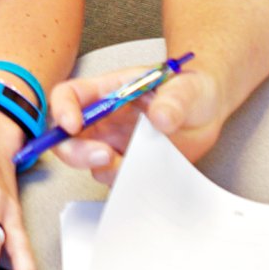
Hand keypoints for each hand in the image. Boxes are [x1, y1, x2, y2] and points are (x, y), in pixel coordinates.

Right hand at [44, 65, 225, 184]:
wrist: (206, 113)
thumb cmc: (189, 91)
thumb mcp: (187, 88)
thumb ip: (174, 100)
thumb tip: (161, 117)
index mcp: (107, 90)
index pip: (69, 95)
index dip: (63, 109)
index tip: (73, 124)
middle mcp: (103, 118)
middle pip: (66, 137)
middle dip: (77, 151)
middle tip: (106, 156)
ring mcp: (112, 144)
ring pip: (87, 163)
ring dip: (104, 168)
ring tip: (135, 162)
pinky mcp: (126, 165)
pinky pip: (113, 179)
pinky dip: (124, 181)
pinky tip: (145, 171)